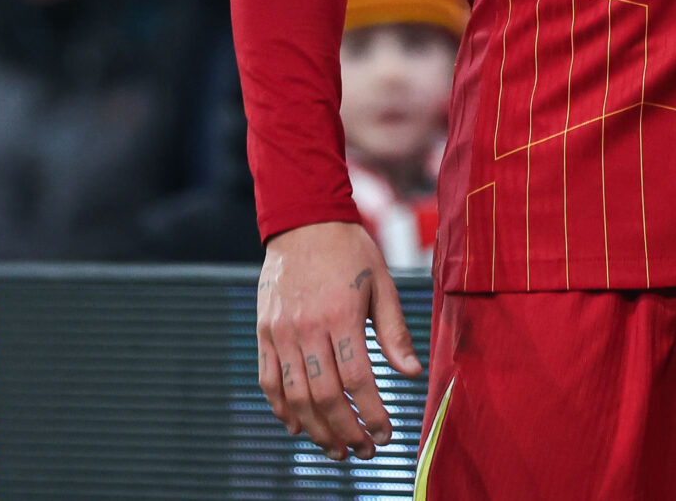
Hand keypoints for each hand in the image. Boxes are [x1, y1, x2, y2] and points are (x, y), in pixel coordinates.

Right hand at [257, 221, 420, 460]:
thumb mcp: (383, 284)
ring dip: (316, 430)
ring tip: (337, 449)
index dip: (372, 413)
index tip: (387, 434)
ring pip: (294, 396)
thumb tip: (412, 374)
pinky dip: (282, 410)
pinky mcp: (263, 333)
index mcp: (341, 315)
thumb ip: (395, 332)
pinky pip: (269, 381)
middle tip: (364, 452)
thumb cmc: (351, 251)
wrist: (303, 223)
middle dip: (346, 431)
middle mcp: (306, 329)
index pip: (358, 379)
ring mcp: (279, 333)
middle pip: (324, 396)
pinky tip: (299, 428)